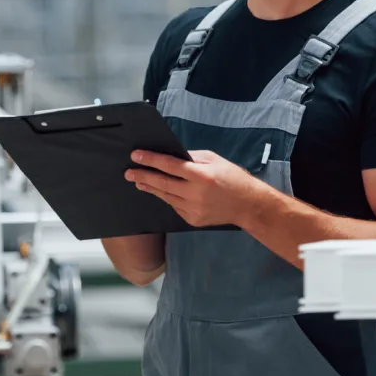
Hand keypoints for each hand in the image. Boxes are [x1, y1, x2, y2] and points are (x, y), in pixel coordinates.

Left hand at [125, 149, 259, 227]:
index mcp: (201, 175)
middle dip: (143, 176)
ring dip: (150, 188)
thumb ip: (191, 157)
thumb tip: (170, 155)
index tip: (136, 155)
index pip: (169, 165)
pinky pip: (174, 206)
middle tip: (128, 172)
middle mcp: (195, 193)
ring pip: (165, 196)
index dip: (151, 159)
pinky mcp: (192, 220)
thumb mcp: (213, 159)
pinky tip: (160, 191)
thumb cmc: (231, 177)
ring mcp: (193, 209)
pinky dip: (167, 198)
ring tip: (138, 182)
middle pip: (162, 183)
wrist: (247, 205)